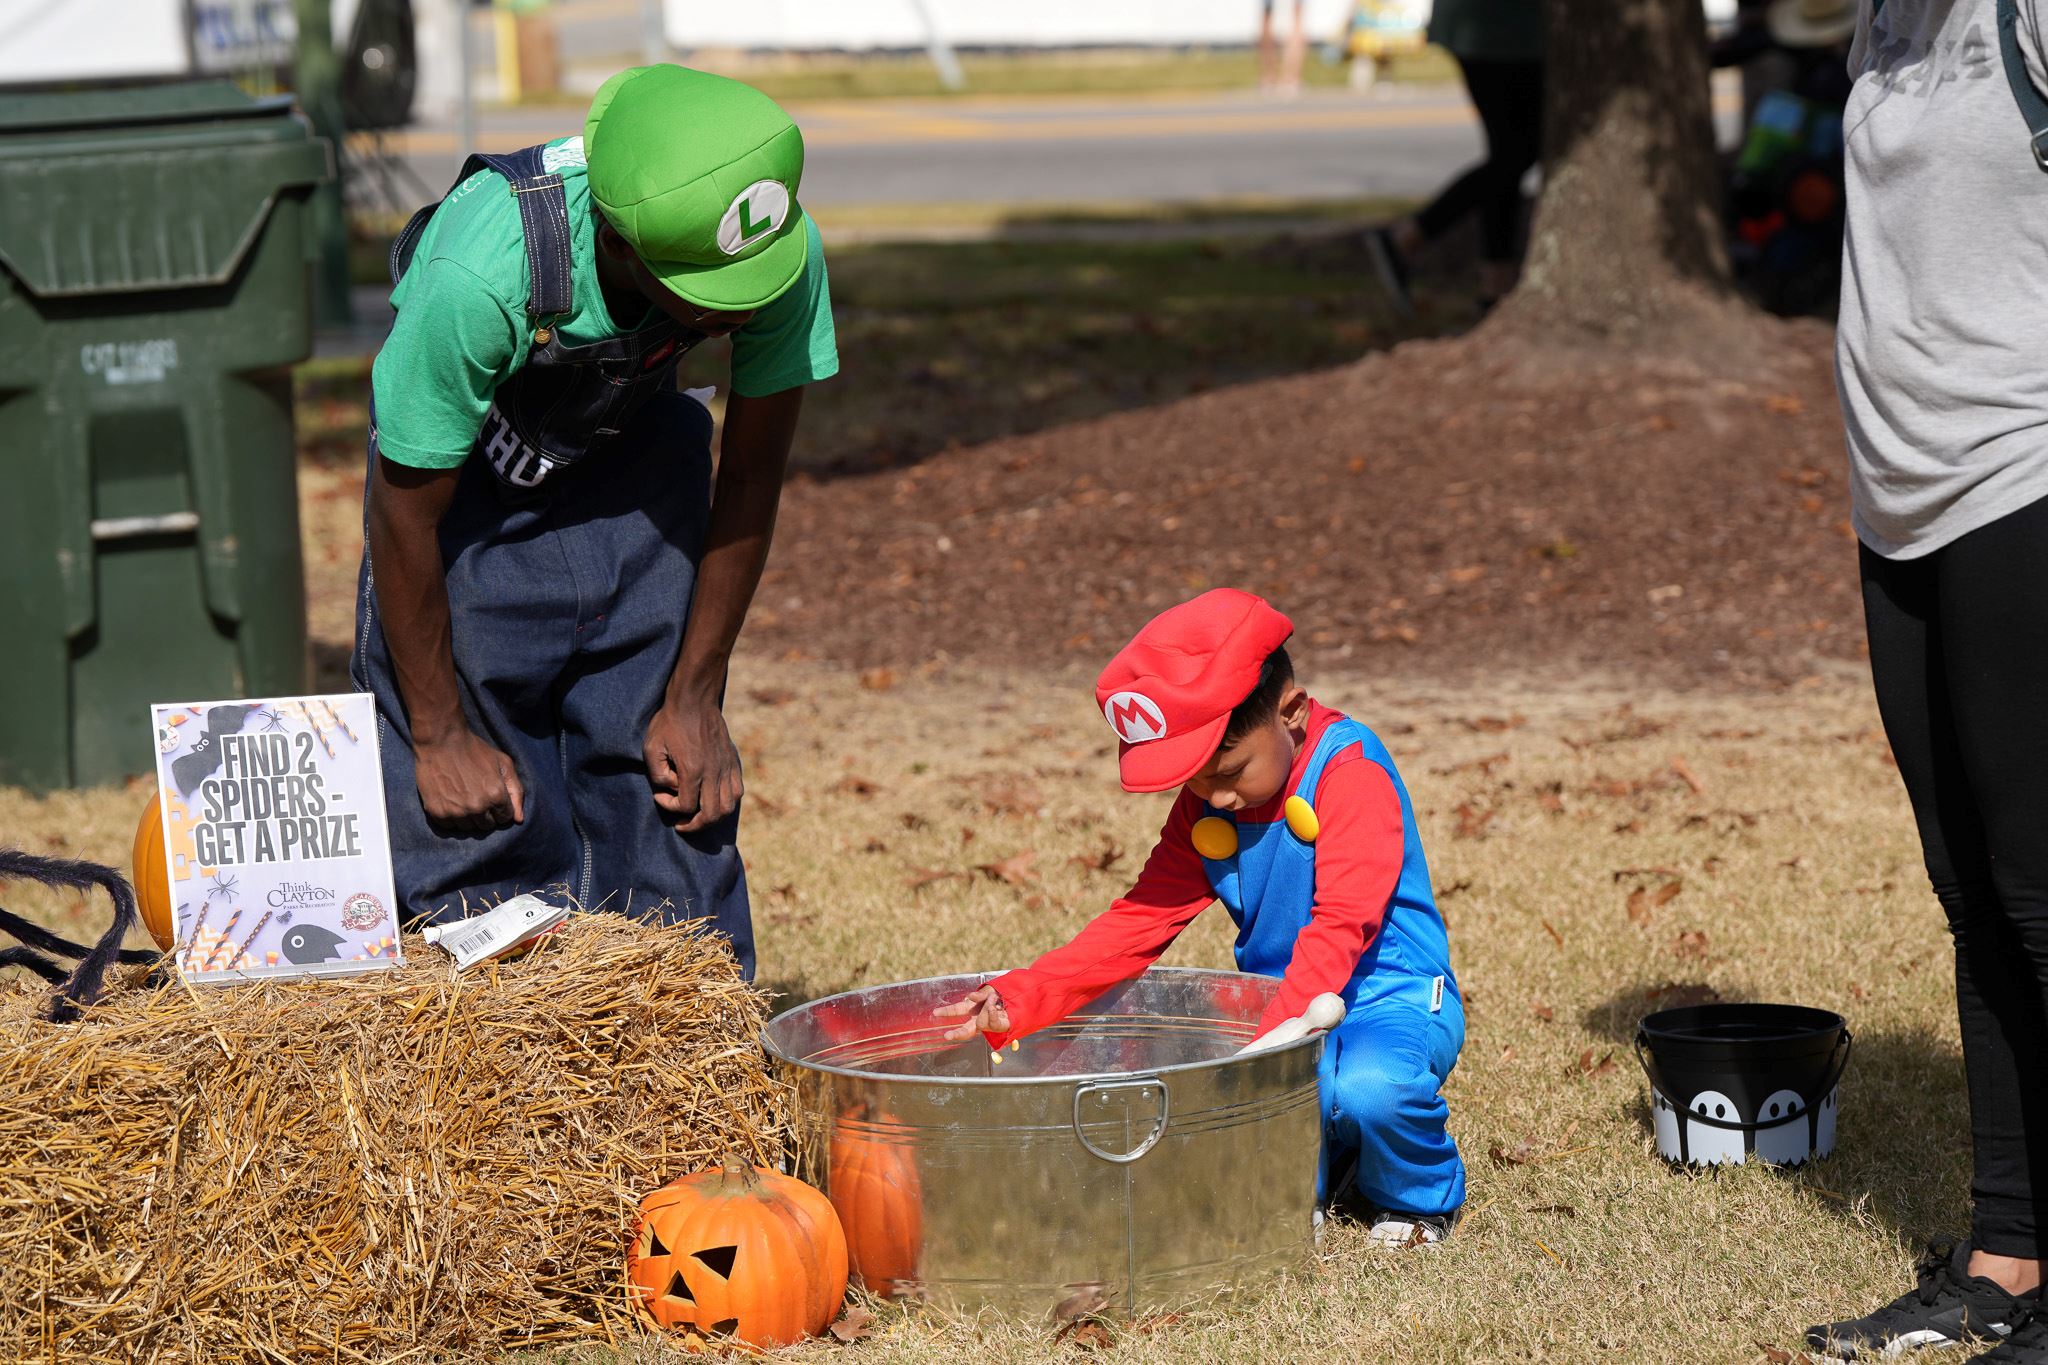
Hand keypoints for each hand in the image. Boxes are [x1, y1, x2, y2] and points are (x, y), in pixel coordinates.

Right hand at [414, 727, 523, 834]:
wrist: (441, 741)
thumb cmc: (475, 750)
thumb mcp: (504, 764)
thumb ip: (516, 792)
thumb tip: (519, 820)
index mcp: (496, 795)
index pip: (505, 818)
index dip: (500, 807)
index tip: (491, 795)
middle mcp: (476, 807)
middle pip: (487, 826)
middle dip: (485, 814)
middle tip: (476, 796)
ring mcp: (455, 811)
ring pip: (468, 828)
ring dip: (468, 817)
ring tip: (462, 797)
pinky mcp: (437, 812)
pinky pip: (449, 827)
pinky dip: (450, 817)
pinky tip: (450, 800)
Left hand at [644, 696, 742, 834]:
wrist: (694, 700)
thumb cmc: (669, 722)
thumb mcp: (651, 747)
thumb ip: (658, 774)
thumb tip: (670, 789)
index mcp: (693, 769)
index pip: (686, 806)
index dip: (670, 807)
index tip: (659, 796)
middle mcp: (713, 772)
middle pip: (711, 814)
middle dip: (695, 825)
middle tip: (682, 823)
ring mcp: (726, 767)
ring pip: (728, 806)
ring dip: (713, 817)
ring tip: (699, 815)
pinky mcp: (732, 762)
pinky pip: (737, 791)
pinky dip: (727, 802)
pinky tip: (713, 798)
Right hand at [932, 984, 1010, 1041]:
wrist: (1025, 993)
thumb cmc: (1006, 991)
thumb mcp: (991, 988)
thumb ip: (980, 995)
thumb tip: (969, 998)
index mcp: (975, 1008)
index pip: (958, 1010)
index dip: (947, 1012)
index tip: (935, 1012)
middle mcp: (981, 1018)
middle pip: (967, 1029)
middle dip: (957, 1033)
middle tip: (946, 1036)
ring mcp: (991, 1023)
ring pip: (981, 1024)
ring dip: (986, 1009)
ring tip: (993, 998)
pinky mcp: (1003, 1026)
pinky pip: (994, 1024)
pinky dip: (992, 1014)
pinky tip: (994, 1005)